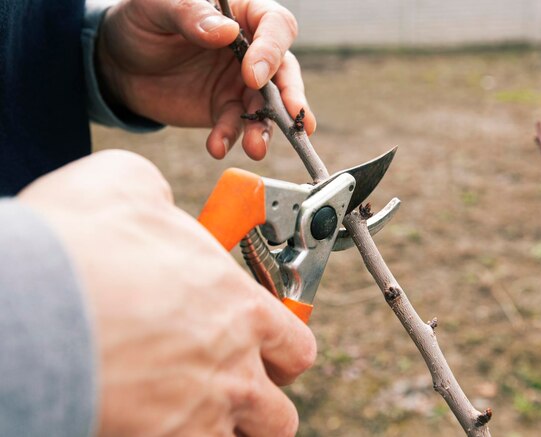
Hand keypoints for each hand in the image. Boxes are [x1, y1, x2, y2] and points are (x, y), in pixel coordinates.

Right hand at [18, 150, 315, 435]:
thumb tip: (157, 201)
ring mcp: (197, 415)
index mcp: (241, 309)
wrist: (29, 301)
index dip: (285, 350)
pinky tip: (152, 419)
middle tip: (236, 388)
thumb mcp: (131, 186)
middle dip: (263, 404)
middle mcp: (232, 371)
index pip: (297, 346)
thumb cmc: (80, 243)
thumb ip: (161, 198)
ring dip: (224, 429)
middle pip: (277, 413)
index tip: (269, 348)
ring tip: (193, 409)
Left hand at [97, 0, 315, 159]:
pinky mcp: (224, 110)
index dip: (272, 50)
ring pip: (266, 107)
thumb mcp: (156, 7)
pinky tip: (216, 147)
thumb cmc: (141, 22)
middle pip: (284, 71)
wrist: (119, 63)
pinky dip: (229, 138)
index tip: (252, 75)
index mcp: (242, 14)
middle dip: (291, 95)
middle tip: (296, 117)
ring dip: (265, 128)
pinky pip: (235, 127)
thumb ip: (190, 15)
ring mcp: (240, 84)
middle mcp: (250, 50)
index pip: (275, 26)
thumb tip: (227, 32)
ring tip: (256, 148)